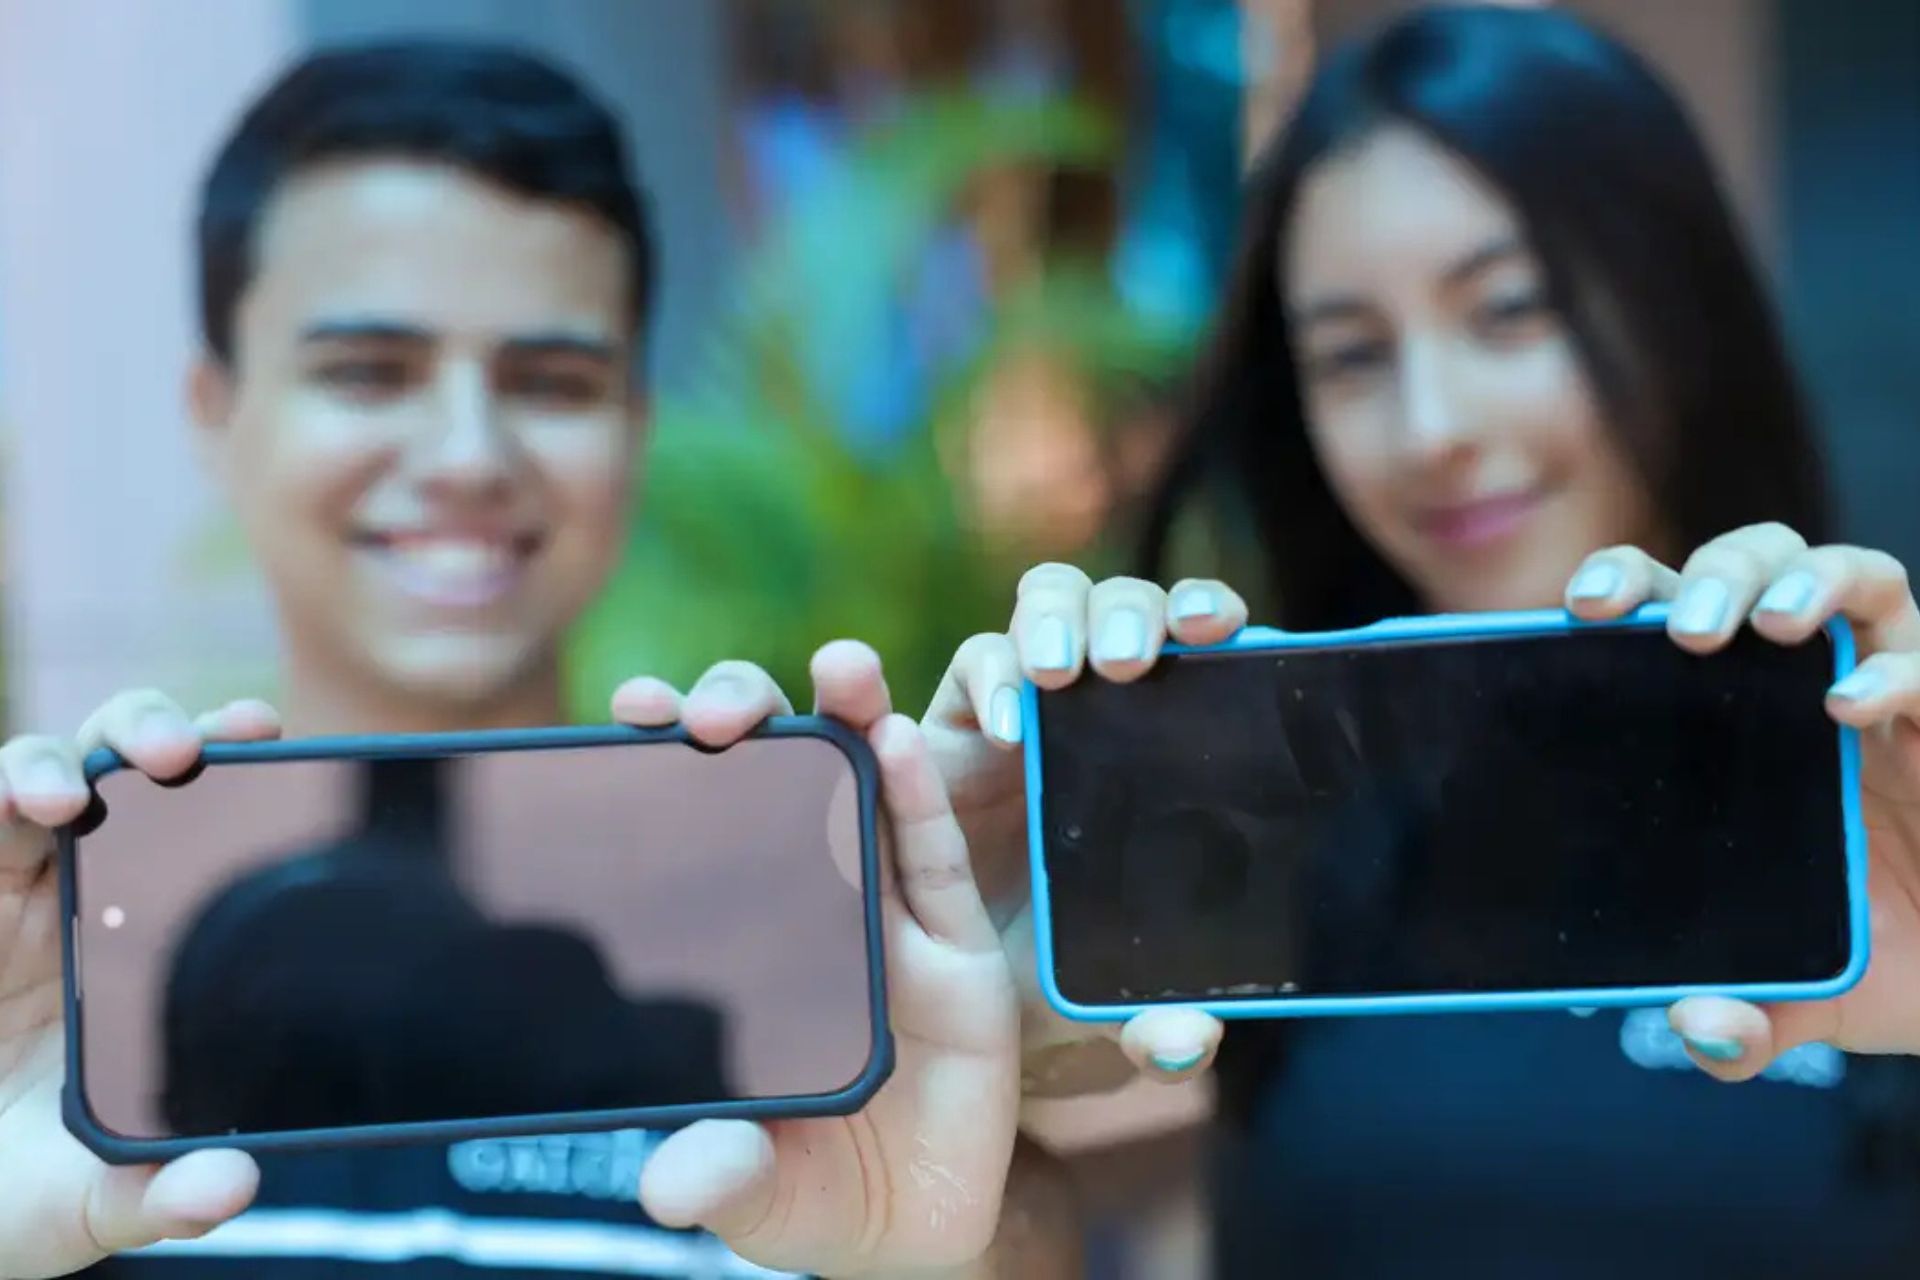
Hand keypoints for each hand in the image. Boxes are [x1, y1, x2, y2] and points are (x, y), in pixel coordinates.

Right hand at [0, 692, 280, 1277]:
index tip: (266, 733)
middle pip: (113, 770)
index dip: (227, 762)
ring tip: (57, 796)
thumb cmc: (20, 1190)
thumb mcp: (93, 1201)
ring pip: (25, 780)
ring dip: (43, 764)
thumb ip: (163, 1196)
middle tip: (179, 753)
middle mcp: (74, 897)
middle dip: (144, 732)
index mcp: (142, 936)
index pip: (193, 823)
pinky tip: (7, 808)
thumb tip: (232, 1188)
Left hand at [627, 644, 1020, 1276]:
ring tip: (838, 668)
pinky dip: (920, 799)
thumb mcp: (756, 1192)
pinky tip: (897, 741)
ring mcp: (887, 921)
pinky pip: (937, 860)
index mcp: (737, 946)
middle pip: (778, 782)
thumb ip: (722, 1174)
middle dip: (750, 719)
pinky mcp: (957, 948)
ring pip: (868, 796)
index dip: (666, 762)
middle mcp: (810, 911)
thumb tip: (670, 1187)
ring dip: (852, 720)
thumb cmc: (814, 1191)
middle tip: (716, 712)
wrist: (921, 1231)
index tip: (631, 711)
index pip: (695, 830)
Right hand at [921, 564, 1245, 1092]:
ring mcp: (1023, 704)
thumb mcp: (1110, 1007)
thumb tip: (1189, 1044)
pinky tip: (998, 723)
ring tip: (1056, 673)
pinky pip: (968, 662)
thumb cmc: (1055, 980)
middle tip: (1131, 663)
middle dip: (1134, 613)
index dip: (1213, 621)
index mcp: (1167, 751)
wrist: (953, 1002)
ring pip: (1048, 605)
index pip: (1203, 657)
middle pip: (1125, 608)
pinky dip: (982, 675)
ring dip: (1056, 619)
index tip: (1230, 633)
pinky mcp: (951, 718)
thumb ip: (1152, 1025)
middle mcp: (1099, 710)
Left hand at [1564, 523, 1919, 1075]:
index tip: (1579, 608)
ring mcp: (1892, 695)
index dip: (1628, 586)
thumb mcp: (1797, 999)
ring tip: (1770, 626)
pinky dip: (1899, 674)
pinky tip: (1854, 705)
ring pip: (1857, 578)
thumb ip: (1742, 1023)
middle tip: (1682, 628)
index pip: (1671, 611)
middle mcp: (1808, 687)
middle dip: (1714, 572)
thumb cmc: (1874, 957)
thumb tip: (1702, 1030)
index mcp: (1732, 720)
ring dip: (1806, 582)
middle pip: (1759, 565)